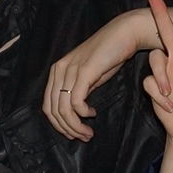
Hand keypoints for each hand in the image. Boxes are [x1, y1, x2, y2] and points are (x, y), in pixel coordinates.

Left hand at [44, 6, 156, 139]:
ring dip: (76, 126)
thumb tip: (75, 113)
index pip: (48, 106)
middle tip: (83, 137)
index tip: (74, 134)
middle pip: (53, 110)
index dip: (59, 125)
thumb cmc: (109, 56)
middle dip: (67, 129)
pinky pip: (75, 101)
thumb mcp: (89, 77)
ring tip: (88, 132)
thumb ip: (79, 91)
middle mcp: (59, 70)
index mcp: (57, 71)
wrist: (124, 35)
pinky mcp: (83, 72)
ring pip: (63, 109)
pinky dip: (82, 113)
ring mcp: (70, 70)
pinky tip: (92, 113)